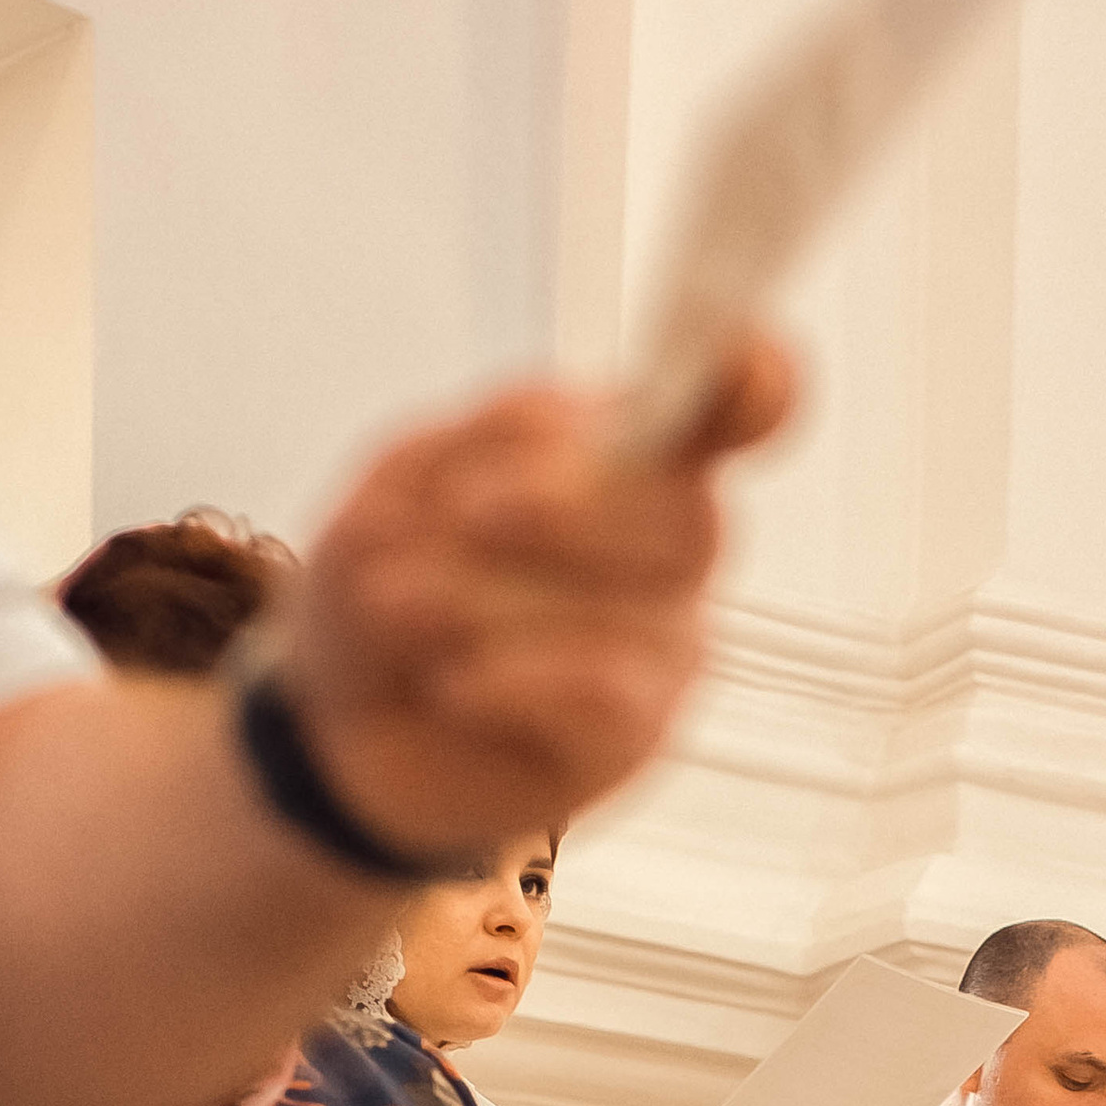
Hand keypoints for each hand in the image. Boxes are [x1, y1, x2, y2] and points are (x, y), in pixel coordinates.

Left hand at [278, 345, 795, 861]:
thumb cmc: (396, 589)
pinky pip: (599, 691)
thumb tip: (561, 430)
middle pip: (682, 511)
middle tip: (463, 514)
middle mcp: (668, 546)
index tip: (745, 369)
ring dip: (480, 598)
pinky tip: (449, 682)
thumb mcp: (405, 485)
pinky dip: (506, 678)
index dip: (758, 383)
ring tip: (397, 606)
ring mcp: (664, 646)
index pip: (732, 405)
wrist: (346, 728)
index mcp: (628, 451)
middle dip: (566, 506)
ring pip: (616, 604)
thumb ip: (484, 442)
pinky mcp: (636, 736)